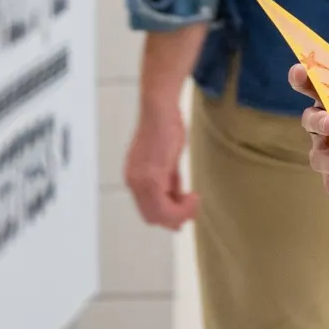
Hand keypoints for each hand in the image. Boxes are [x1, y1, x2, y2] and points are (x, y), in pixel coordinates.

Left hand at [124, 99, 199, 229]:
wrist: (159, 110)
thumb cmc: (164, 127)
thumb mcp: (167, 159)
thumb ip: (169, 180)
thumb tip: (177, 197)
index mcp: (135, 178)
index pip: (148, 210)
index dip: (168, 217)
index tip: (185, 213)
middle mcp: (134, 183)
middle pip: (153, 217)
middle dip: (175, 218)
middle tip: (192, 211)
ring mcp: (141, 181)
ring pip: (159, 215)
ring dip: (180, 213)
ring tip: (194, 201)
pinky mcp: (152, 176)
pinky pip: (165, 205)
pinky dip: (181, 207)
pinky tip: (192, 195)